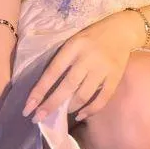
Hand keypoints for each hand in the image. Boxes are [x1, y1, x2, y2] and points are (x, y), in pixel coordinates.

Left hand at [21, 11, 137, 123]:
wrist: (121, 30)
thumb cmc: (92, 36)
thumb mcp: (74, 41)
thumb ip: (63, 60)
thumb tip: (47, 88)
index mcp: (73, 46)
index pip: (53, 71)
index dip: (40, 90)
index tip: (28, 107)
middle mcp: (87, 57)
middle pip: (67, 86)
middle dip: (51, 105)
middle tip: (38, 118)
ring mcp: (102, 68)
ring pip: (83, 95)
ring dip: (70, 107)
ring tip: (63, 112)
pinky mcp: (115, 77)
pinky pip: (102, 99)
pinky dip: (90, 110)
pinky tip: (80, 114)